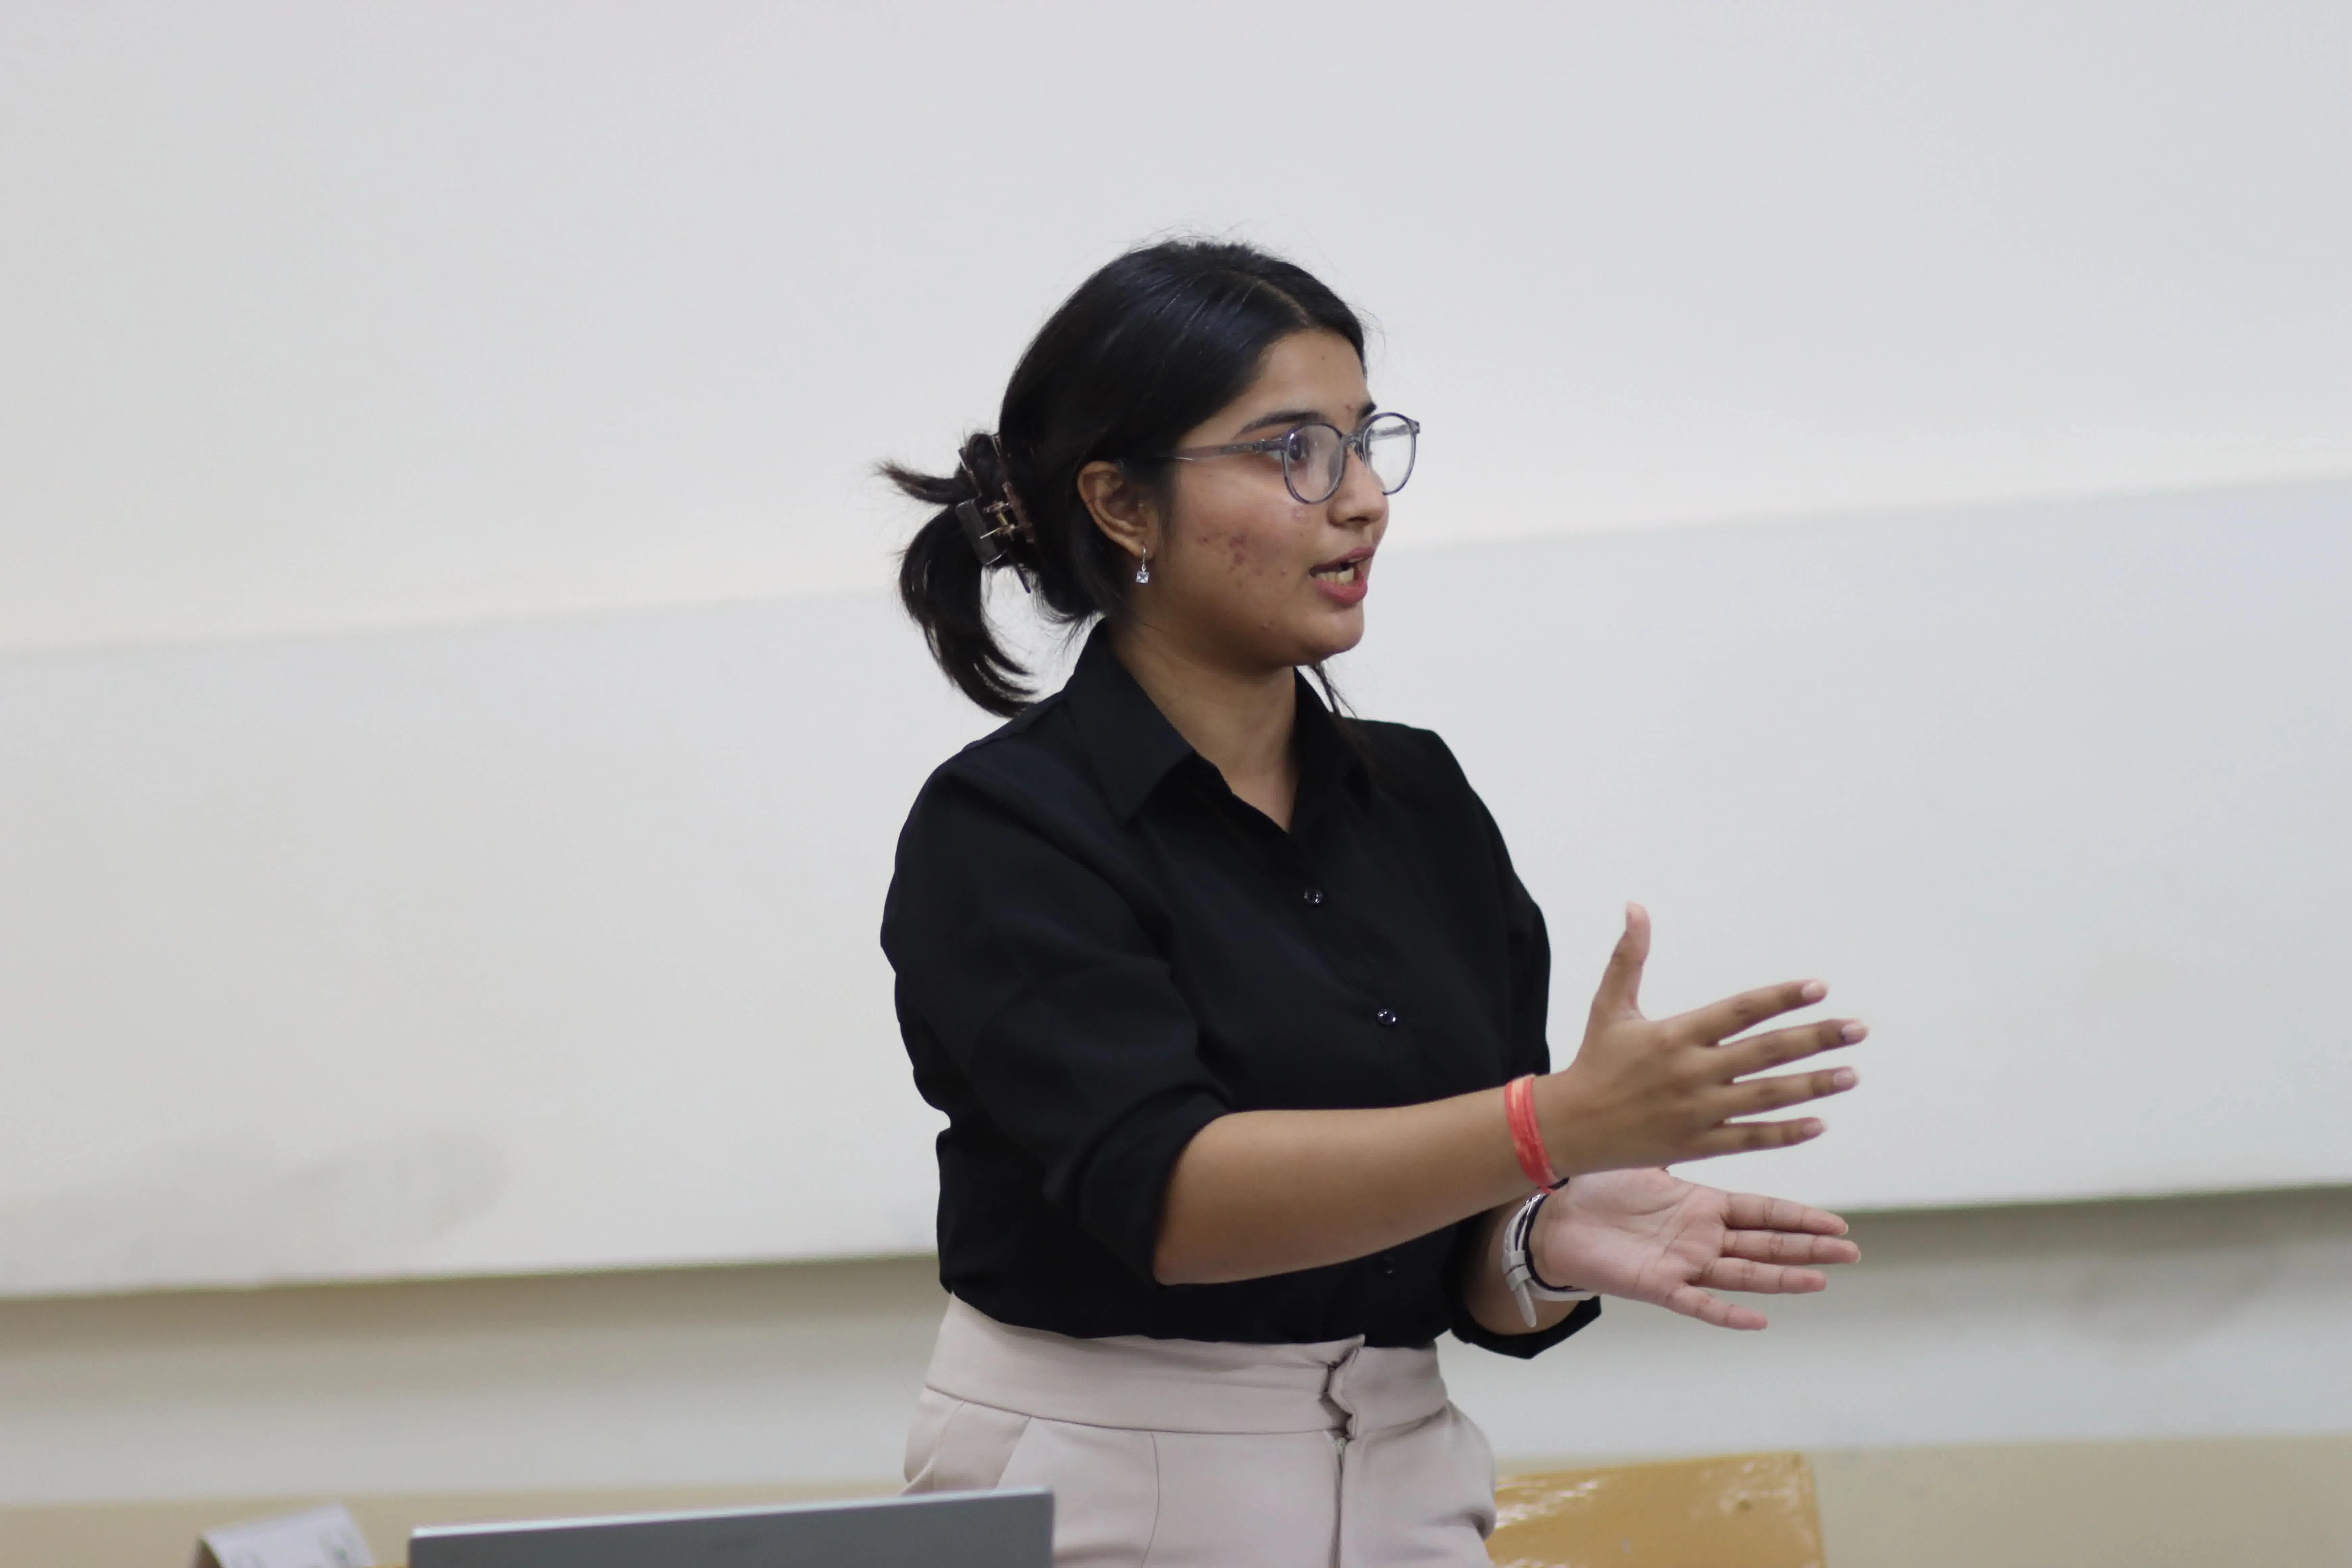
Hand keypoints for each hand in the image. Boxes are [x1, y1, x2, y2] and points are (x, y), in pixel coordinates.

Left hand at [1531, 1167, 1858, 1329]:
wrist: (1557, 1218)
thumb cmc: (1601, 1189)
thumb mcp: (1650, 1163)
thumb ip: (1682, 1145)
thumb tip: (1708, 1110)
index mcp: (1702, 1206)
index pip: (1762, 1212)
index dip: (1800, 1217)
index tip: (1837, 1222)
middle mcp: (1701, 1239)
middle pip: (1765, 1244)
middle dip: (1807, 1248)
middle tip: (1850, 1251)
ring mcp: (1683, 1265)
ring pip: (1742, 1274)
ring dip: (1781, 1278)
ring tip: (1819, 1279)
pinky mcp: (1658, 1286)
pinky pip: (1698, 1303)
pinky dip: (1727, 1312)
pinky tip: (1759, 1318)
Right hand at [1539, 904, 1864, 1172]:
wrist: (1569, 1126)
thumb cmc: (1594, 1060)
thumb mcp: (1609, 1006)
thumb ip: (1629, 956)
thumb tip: (1635, 906)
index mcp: (1675, 1034)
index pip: (1740, 1010)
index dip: (1781, 998)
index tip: (1819, 987)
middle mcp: (1691, 1072)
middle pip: (1766, 1053)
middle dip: (1816, 1039)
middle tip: (1858, 1029)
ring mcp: (1698, 1111)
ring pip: (1768, 1097)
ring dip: (1813, 1085)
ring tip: (1851, 1074)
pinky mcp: (1698, 1143)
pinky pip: (1751, 1138)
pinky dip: (1786, 1133)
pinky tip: (1820, 1123)